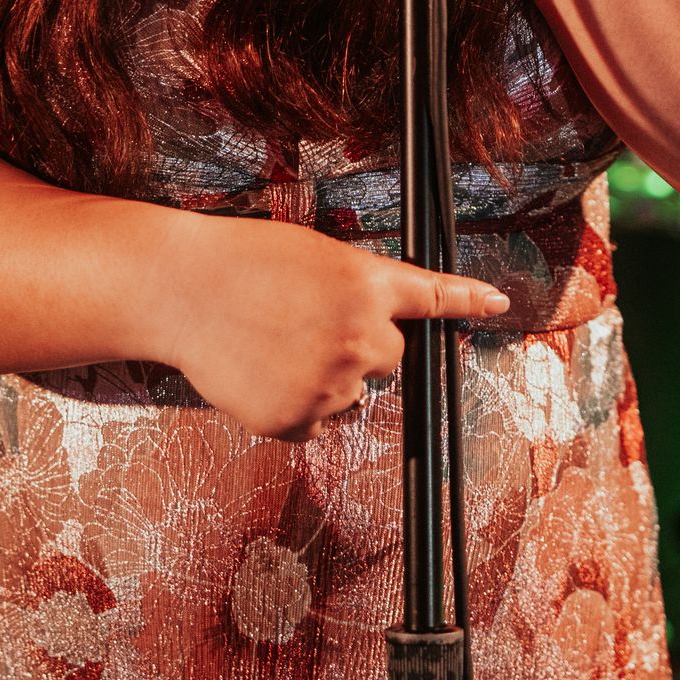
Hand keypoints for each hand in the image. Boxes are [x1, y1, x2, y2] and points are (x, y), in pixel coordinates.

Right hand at [158, 212, 509, 439]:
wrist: (180, 290)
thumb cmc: (239, 263)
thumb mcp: (312, 257)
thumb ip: (355, 287)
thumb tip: (374, 322)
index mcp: (365, 283)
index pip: (432, 297)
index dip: (468, 300)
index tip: (498, 304)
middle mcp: (361, 335)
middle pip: (389, 357)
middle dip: (359, 345)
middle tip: (306, 323)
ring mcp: (332, 382)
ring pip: (348, 391)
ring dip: (323, 376)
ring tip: (270, 342)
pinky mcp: (300, 419)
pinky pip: (315, 422)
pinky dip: (293, 405)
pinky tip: (261, 371)